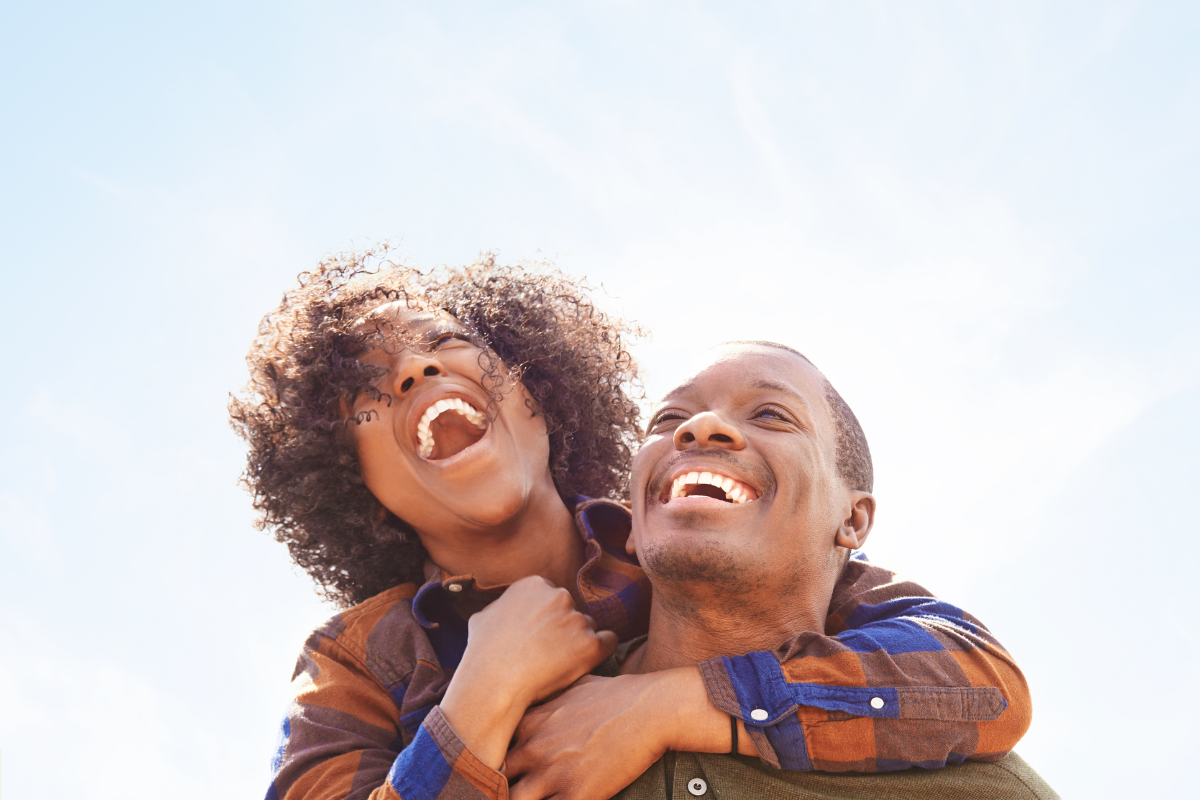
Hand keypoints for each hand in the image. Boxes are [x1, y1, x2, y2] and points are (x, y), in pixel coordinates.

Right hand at [439, 576, 617, 769]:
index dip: (546, 618)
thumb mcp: (482, 617)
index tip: (540, 635)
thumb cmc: (483, 654)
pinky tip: (588, 661)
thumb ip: (502, 606)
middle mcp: (559, 596)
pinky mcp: (592, 644)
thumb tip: (505, 608)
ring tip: (556, 664)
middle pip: (571, 610)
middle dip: (563, 627)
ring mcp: (577, 619)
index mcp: (535, 585)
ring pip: (587, 627)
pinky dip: (602, 650)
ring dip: (578, 641)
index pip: (552, 597)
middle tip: (548, 652)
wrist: (493, 684)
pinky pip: (609, 641)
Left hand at [507, 674, 664, 799]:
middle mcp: (534, 748)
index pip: (493, 749)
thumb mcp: (576, 685)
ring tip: (531, 797)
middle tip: (509, 790)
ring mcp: (552, 774)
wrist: (651, 709)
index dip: (496, 762)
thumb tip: (550, 695)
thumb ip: (554, 697)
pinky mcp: (576, 795)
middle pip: (496, 779)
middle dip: (501, 787)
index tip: (504, 769)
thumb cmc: (618, 695)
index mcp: (530, 722)